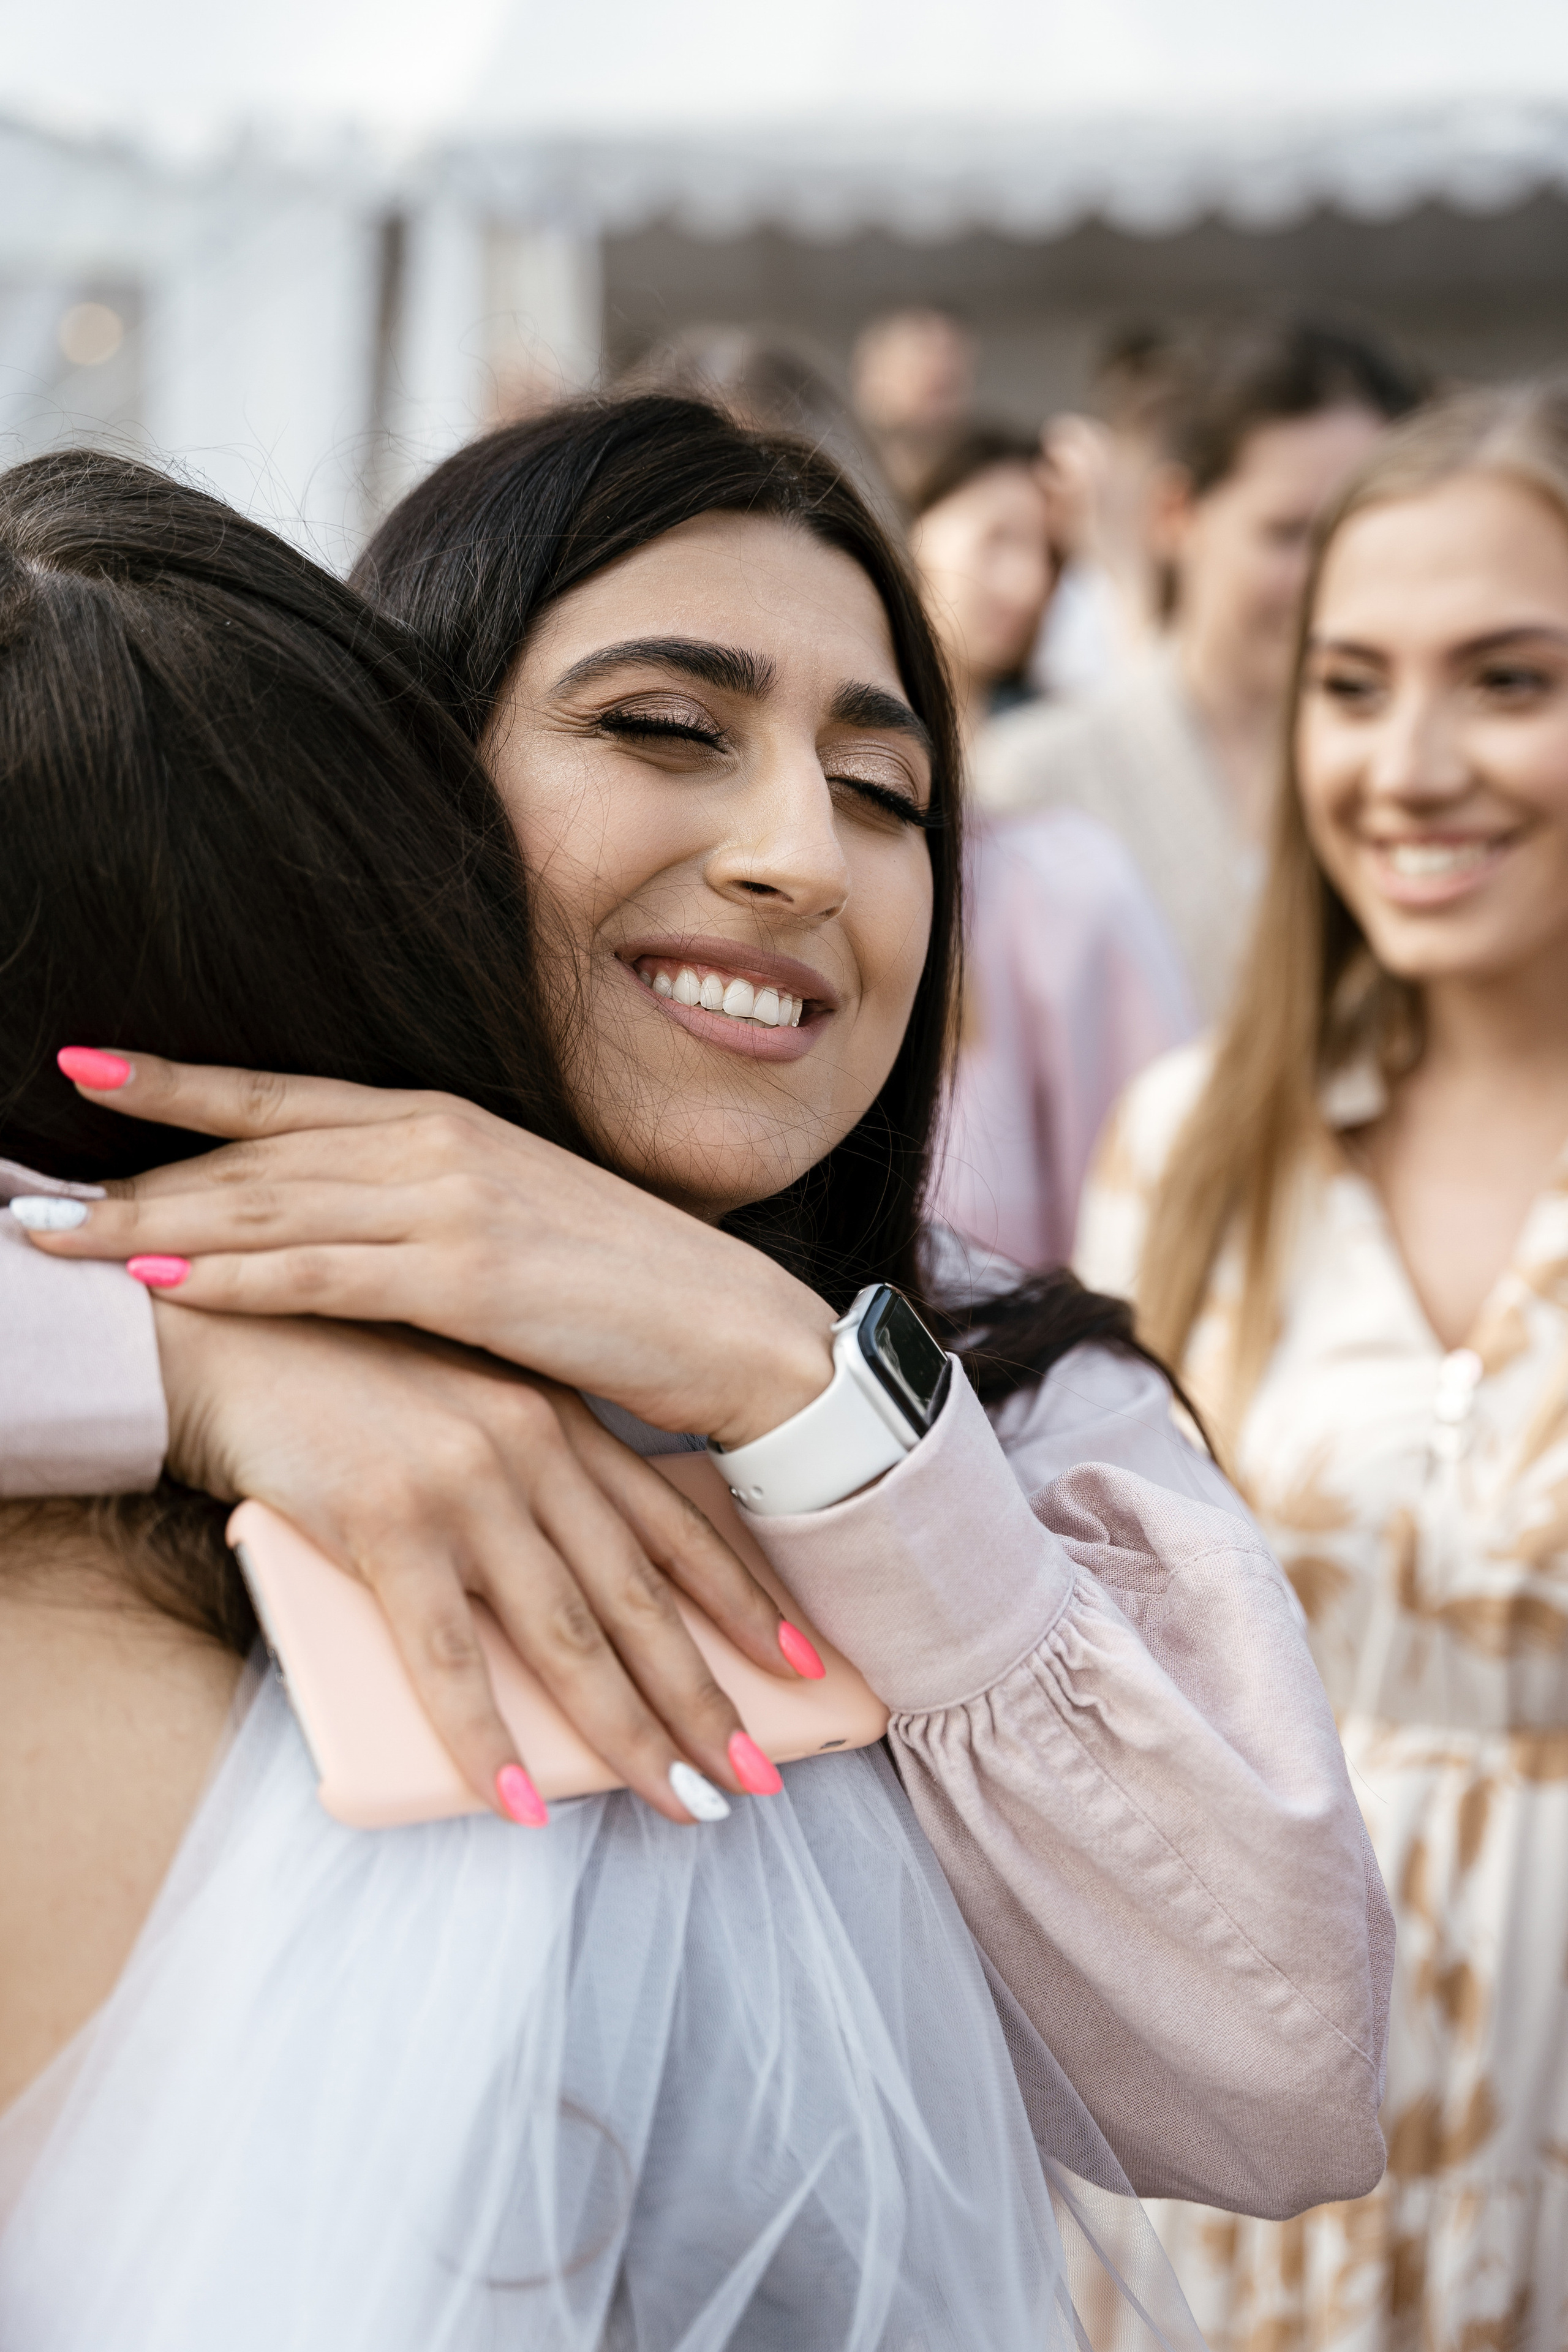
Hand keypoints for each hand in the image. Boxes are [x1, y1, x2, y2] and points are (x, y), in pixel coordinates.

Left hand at [30, 1053, 834, 1449]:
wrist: (738, 1330)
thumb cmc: (628, 1287)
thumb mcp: (517, 1223)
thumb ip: (426, 1212)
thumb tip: (349, 1228)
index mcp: (447, 1123)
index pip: (285, 1099)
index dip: (180, 1086)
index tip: (85, 1069)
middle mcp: (438, 1143)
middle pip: (254, 1152)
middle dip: (134, 1167)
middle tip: (31, 1196)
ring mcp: (453, 1202)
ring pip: (270, 1206)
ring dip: (153, 1223)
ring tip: (61, 1239)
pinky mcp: (469, 1276)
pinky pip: (323, 1273)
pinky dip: (234, 1276)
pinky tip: (159, 1279)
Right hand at [152, 1304, 813, 1826]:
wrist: (223, 1326)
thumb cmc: (336, 1377)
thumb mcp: (457, 1410)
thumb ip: (521, 1484)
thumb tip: (570, 1596)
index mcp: (557, 1419)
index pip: (674, 1525)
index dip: (742, 1600)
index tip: (805, 1665)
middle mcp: (531, 1448)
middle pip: (638, 1599)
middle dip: (707, 1697)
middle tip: (760, 1776)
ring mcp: (464, 1484)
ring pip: (568, 1638)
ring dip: (630, 1737)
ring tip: (687, 1806)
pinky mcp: (387, 1522)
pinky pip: (448, 1659)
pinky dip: (487, 1743)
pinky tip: (523, 1806)